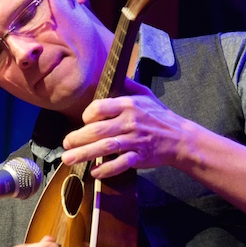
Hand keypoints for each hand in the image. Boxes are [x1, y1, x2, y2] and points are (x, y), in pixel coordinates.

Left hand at [59, 79, 187, 178]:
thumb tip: (112, 75)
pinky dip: (107, 169)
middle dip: (78, 138)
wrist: (180, 138)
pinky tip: (95, 171)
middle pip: (98, 130)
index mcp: (129, 105)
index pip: (99, 107)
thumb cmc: (160, 116)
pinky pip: (121, 163)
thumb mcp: (146, 94)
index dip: (87, 115)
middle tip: (65, 144)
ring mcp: (135, 140)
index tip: (83, 122)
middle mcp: (130, 121)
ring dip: (84, 154)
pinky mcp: (141, 156)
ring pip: (105, 147)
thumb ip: (127, 85)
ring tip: (68, 158)